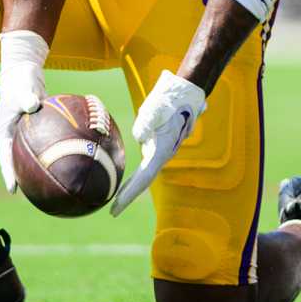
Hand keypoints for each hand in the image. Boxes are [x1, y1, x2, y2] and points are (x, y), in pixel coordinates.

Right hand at [0, 30, 48, 194]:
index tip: (13, 190)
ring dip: (44, 166)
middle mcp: (14, 135)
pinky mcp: (37, 128)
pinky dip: (58, 148)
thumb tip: (33, 105)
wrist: (24, 71)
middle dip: (27, 178)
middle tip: (35, 194)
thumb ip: (25, 97)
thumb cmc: (20, 80)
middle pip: (19, 161)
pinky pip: (48, 142)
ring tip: (56, 183)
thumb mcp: (21, 88)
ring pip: (34, 154)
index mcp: (5, 131)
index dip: (9, 174)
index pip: (5, 157)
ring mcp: (26, 133)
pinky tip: (73, 156)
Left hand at [110, 69, 208, 213]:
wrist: (187, 90)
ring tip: (118, 199)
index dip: (129, 195)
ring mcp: (162, 148)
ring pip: (144, 171)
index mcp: (162, 150)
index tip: (115, 209)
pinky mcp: (160, 142)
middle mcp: (163, 153)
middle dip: (128, 195)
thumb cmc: (169, 99)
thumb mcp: (152, 111)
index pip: (143, 179)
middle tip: (113, 211)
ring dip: (132, 185)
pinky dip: (136, 173)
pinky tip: (129, 178)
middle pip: (143, 180)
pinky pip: (146, 160)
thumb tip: (140, 139)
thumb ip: (144, 127)